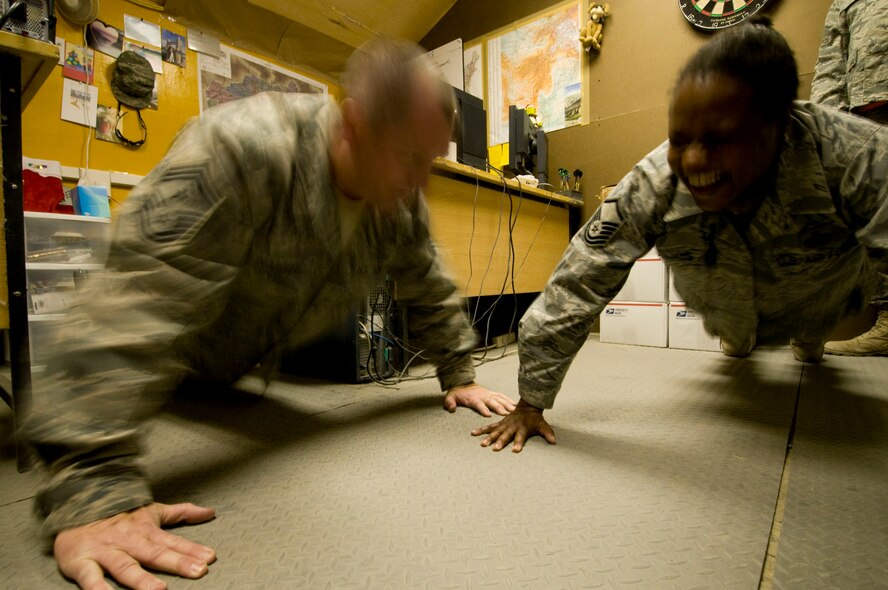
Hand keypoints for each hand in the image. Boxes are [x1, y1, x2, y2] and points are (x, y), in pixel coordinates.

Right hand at [54, 502, 216, 589]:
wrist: (75, 506)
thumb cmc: (118, 514)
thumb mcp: (151, 510)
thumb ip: (181, 513)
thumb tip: (210, 512)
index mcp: (145, 531)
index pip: (172, 542)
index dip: (192, 550)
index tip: (210, 558)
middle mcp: (128, 541)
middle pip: (155, 554)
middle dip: (177, 563)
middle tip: (198, 571)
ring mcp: (105, 552)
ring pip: (126, 567)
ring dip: (142, 579)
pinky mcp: (82, 562)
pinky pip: (90, 578)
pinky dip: (98, 589)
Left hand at [443, 382, 515, 416]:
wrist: (462, 382)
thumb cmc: (457, 393)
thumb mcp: (450, 397)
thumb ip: (450, 402)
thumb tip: (451, 408)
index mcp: (473, 398)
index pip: (478, 404)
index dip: (483, 409)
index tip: (488, 415)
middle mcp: (483, 396)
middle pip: (492, 402)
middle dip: (499, 408)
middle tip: (506, 415)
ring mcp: (489, 394)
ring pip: (500, 399)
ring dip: (507, 405)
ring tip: (515, 411)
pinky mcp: (492, 393)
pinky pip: (502, 396)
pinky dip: (509, 400)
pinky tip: (516, 405)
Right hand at [471, 398, 555, 451]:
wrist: (527, 405)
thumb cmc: (535, 419)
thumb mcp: (543, 425)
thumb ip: (547, 434)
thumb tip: (554, 442)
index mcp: (522, 428)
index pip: (520, 437)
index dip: (518, 444)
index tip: (515, 450)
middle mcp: (512, 427)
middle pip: (505, 435)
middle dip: (500, 442)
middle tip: (495, 449)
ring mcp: (505, 424)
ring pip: (495, 431)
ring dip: (489, 438)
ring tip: (482, 444)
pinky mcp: (500, 423)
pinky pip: (489, 427)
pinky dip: (482, 430)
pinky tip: (473, 433)